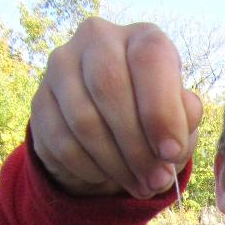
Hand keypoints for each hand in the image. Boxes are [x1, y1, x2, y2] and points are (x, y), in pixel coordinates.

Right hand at [30, 19, 202, 197]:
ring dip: (116, 164)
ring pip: (84, 120)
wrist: (106, 139)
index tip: (171, 153)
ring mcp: (62, 66)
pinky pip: (63, 143)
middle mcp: (98, 39)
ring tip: (138, 186)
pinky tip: (106, 176)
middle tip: (156, 180)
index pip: (149, 58)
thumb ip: (184, 122)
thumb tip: (174, 138)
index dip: (161, 109)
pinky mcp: (40, 101)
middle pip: (109, 88)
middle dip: (137, 146)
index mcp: (141, 38)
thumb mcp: (178, 121)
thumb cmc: (151, 123)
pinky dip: (90, 168)